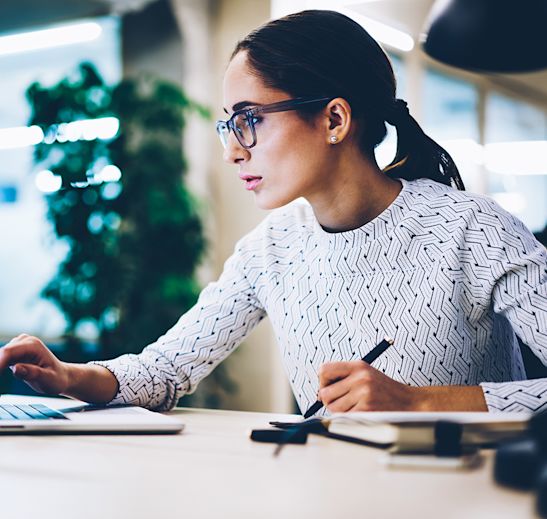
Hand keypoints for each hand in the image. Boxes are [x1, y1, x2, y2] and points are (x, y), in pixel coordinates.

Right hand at [0, 334, 70, 395]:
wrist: (61, 376)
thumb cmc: (56, 378)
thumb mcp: (48, 379)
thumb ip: (33, 373)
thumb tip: (16, 368)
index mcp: (34, 346)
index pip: (9, 352)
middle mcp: (26, 341)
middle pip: (2, 353)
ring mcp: (20, 345)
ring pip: (1, 355)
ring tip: (8, 379)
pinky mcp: (15, 351)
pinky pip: (2, 358)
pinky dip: (0, 366)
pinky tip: (2, 372)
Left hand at [317, 360, 488, 411]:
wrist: (410, 402)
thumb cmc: (385, 390)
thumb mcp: (366, 374)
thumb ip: (344, 378)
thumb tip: (320, 392)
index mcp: (358, 366)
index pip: (324, 370)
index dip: (322, 381)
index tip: (328, 388)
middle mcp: (360, 378)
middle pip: (325, 393)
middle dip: (329, 401)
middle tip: (342, 402)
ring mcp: (363, 394)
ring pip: (333, 408)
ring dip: (340, 411)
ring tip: (355, 407)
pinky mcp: (367, 410)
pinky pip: (345, 418)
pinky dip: (349, 419)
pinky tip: (362, 413)